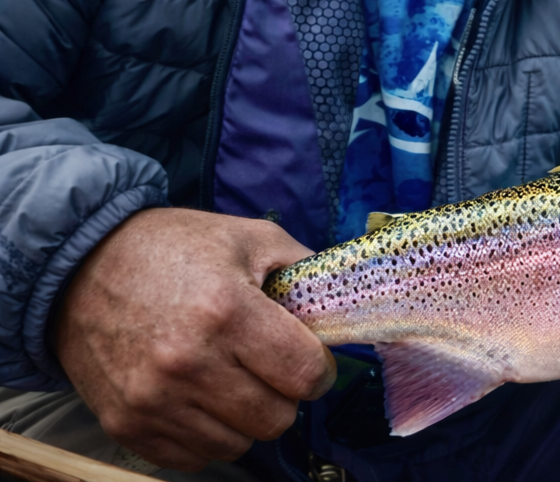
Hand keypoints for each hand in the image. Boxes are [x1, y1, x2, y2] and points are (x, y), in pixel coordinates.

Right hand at [55, 208, 335, 470]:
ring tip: (231, 377)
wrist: (79, 268)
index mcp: (226, 311)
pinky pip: (194, 457)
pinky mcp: (127, 426)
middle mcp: (188, 363)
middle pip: (276, 418)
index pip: (305, 375)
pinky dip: (207, 434)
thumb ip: (303, 269)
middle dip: (285, 395)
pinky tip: (200, 396)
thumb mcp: (248, 237)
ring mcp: (153, 400)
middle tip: (269, 368)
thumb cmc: (172, 248)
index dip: (319, 369)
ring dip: (245, 416)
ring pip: (238, 444)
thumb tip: (346, 302)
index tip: (310, 359)